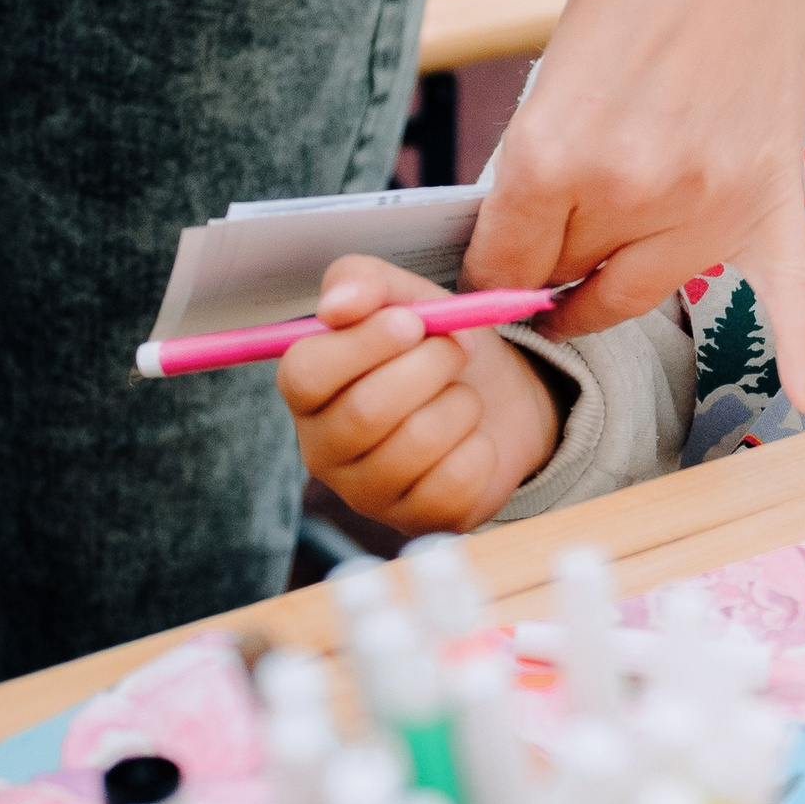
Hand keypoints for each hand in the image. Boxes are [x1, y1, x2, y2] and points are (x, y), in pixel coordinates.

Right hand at [277, 256, 561, 533]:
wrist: (499, 398)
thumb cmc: (435, 346)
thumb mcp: (404, 297)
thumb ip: (363, 282)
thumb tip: (337, 304)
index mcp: (308, 389)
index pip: (305, 374)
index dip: (365, 343)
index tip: (413, 321)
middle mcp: (323, 447)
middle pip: (366, 411)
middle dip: (430, 366)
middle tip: (457, 348)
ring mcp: (366, 492)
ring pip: (417, 443)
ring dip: (460, 404)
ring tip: (462, 395)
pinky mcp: (415, 520)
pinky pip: (454, 481)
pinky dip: (480, 448)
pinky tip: (472, 439)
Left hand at [463, 0, 804, 418]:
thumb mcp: (549, 81)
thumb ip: (533, 178)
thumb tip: (515, 255)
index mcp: (557, 158)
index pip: (505, 266)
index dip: (489, 265)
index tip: (489, 266)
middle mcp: (637, 192)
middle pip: (573, 280)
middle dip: (554, 261)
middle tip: (554, 233)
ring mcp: (714, 202)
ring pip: (646, 287)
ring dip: (620, 270)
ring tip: (615, 226)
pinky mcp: (773, 195)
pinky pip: (790, 295)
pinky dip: (804, 352)